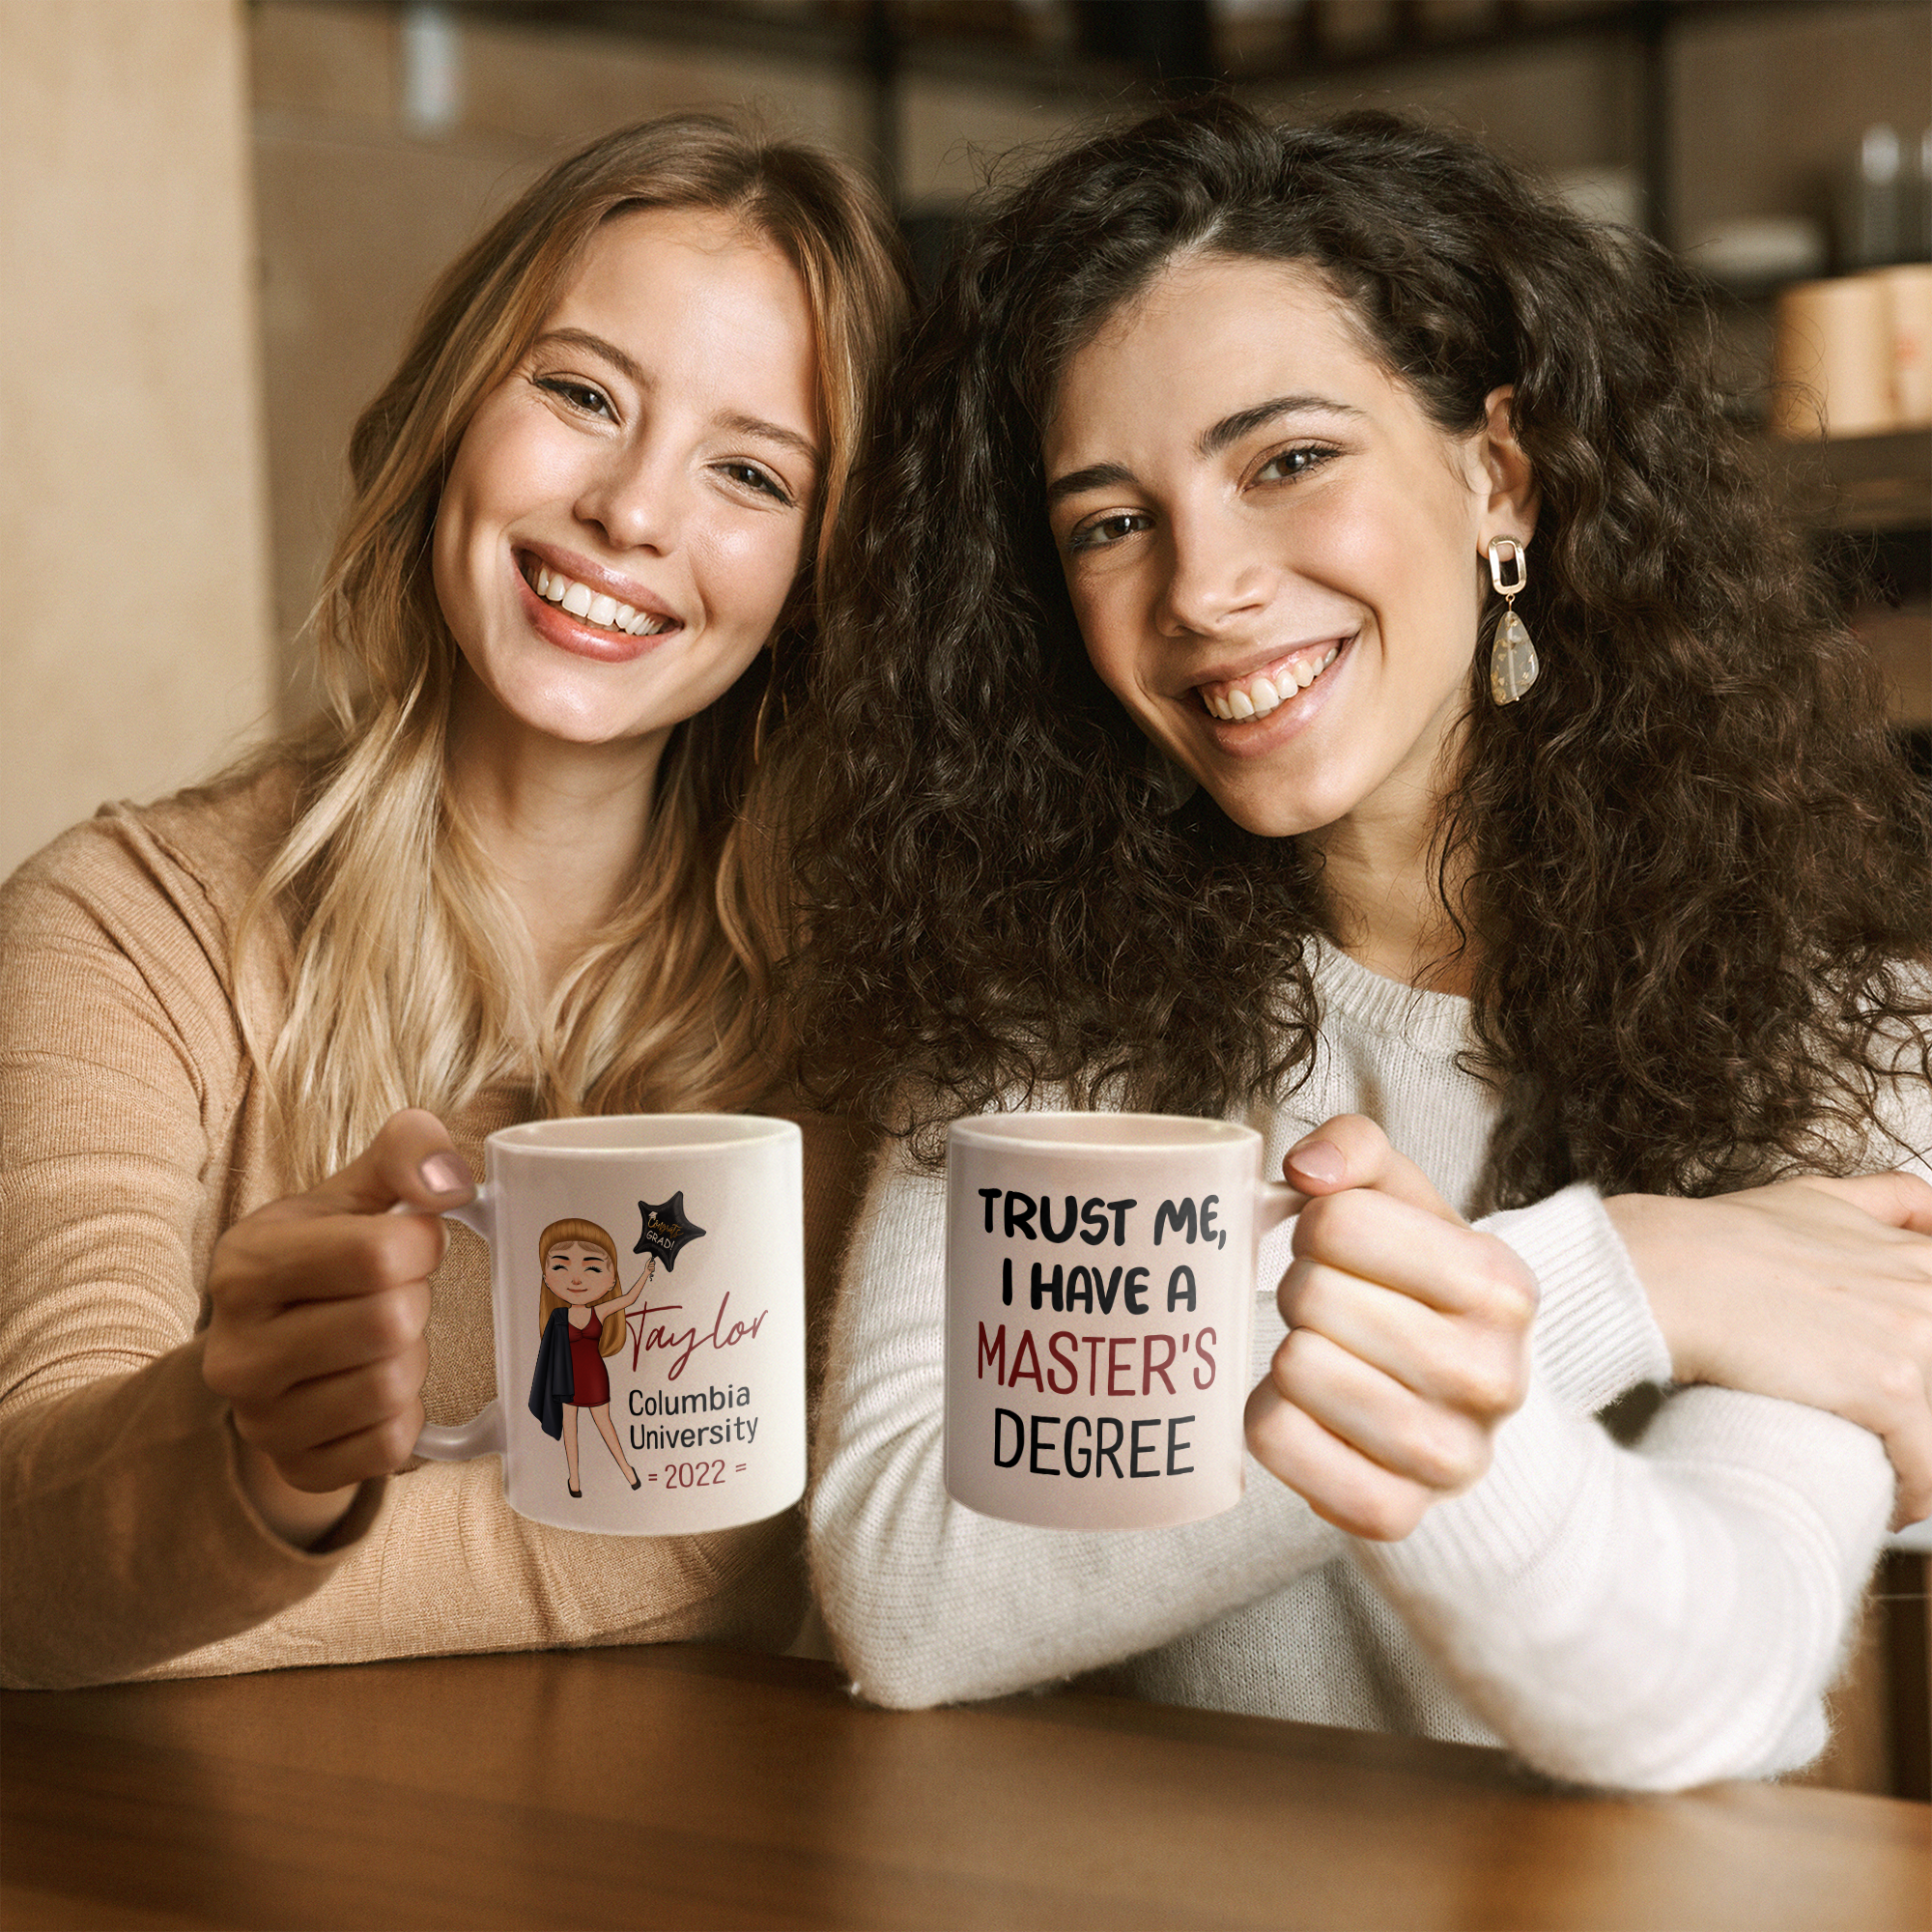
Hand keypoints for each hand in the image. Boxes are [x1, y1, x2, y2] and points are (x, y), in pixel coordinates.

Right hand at [202, 1109, 474, 1545]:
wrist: (276, 1345)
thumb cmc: (328, 1255)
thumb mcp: (355, 1190)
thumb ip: (406, 1152)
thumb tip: (451, 1180)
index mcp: (245, 1266)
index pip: (376, 1254)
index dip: (421, 1244)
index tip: (412, 1242)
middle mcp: (236, 1351)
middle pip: (390, 1324)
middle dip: (415, 1301)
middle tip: (395, 1296)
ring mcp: (260, 1421)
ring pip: (393, 1388)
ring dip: (412, 1359)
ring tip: (383, 1341)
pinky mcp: (296, 1468)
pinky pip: (391, 1447)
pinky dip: (406, 1416)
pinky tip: (378, 1388)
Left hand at [1244, 1115, 1538, 1541]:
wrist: (1455, 1403)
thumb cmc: (1412, 1284)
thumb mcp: (1402, 1199)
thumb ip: (1356, 1147)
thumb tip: (1307, 1169)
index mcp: (1502, 1285)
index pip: (1336, 1222)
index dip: (1315, 1226)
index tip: (1338, 1247)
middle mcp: (1493, 1377)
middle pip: (1310, 1296)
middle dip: (1301, 1289)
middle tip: (1328, 1306)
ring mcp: (1450, 1459)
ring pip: (1294, 1369)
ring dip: (1286, 1352)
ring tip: (1324, 1354)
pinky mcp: (1394, 1514)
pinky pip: (1276, 1442)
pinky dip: (1269, 1418)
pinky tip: (1307, 1411)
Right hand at [1606, 1173, 1931, 1525]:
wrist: (1666, 1271)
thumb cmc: (1719, 1239)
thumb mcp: (1812, 1197)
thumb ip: (1884, 1199)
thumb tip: (1929, 1208)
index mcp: (1916, 1255)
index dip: (1919, 1361)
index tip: (1899, 1387)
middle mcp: (1927, 1290)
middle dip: (1920, 1410)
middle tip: (1884, 1432)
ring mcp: (1916, 1338)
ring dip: (1919, 1456)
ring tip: (1886, 1476)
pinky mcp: (1892, 1387)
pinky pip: (1930, 1469)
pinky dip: (1914, 1496)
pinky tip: (1888, 1503)